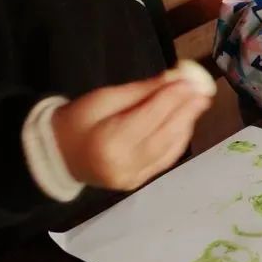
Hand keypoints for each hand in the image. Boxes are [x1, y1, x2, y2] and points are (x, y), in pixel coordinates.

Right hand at [52, 73, 212, 190]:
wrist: (58, 156)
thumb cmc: (76, 121)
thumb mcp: (101, 98)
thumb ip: (139, 92)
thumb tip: (173, 79)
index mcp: (108, 142)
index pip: (148, 117)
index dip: (172, 98)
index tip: (191, 81)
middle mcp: (123, 165)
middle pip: (163, 135)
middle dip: (186, 111)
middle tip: (204, 91)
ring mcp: (132, 178)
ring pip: (169, 149)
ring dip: (186, 125)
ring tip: (199, 103)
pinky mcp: (138, 182)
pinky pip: (164, 160)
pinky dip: (178, 140)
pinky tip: (186, 123)